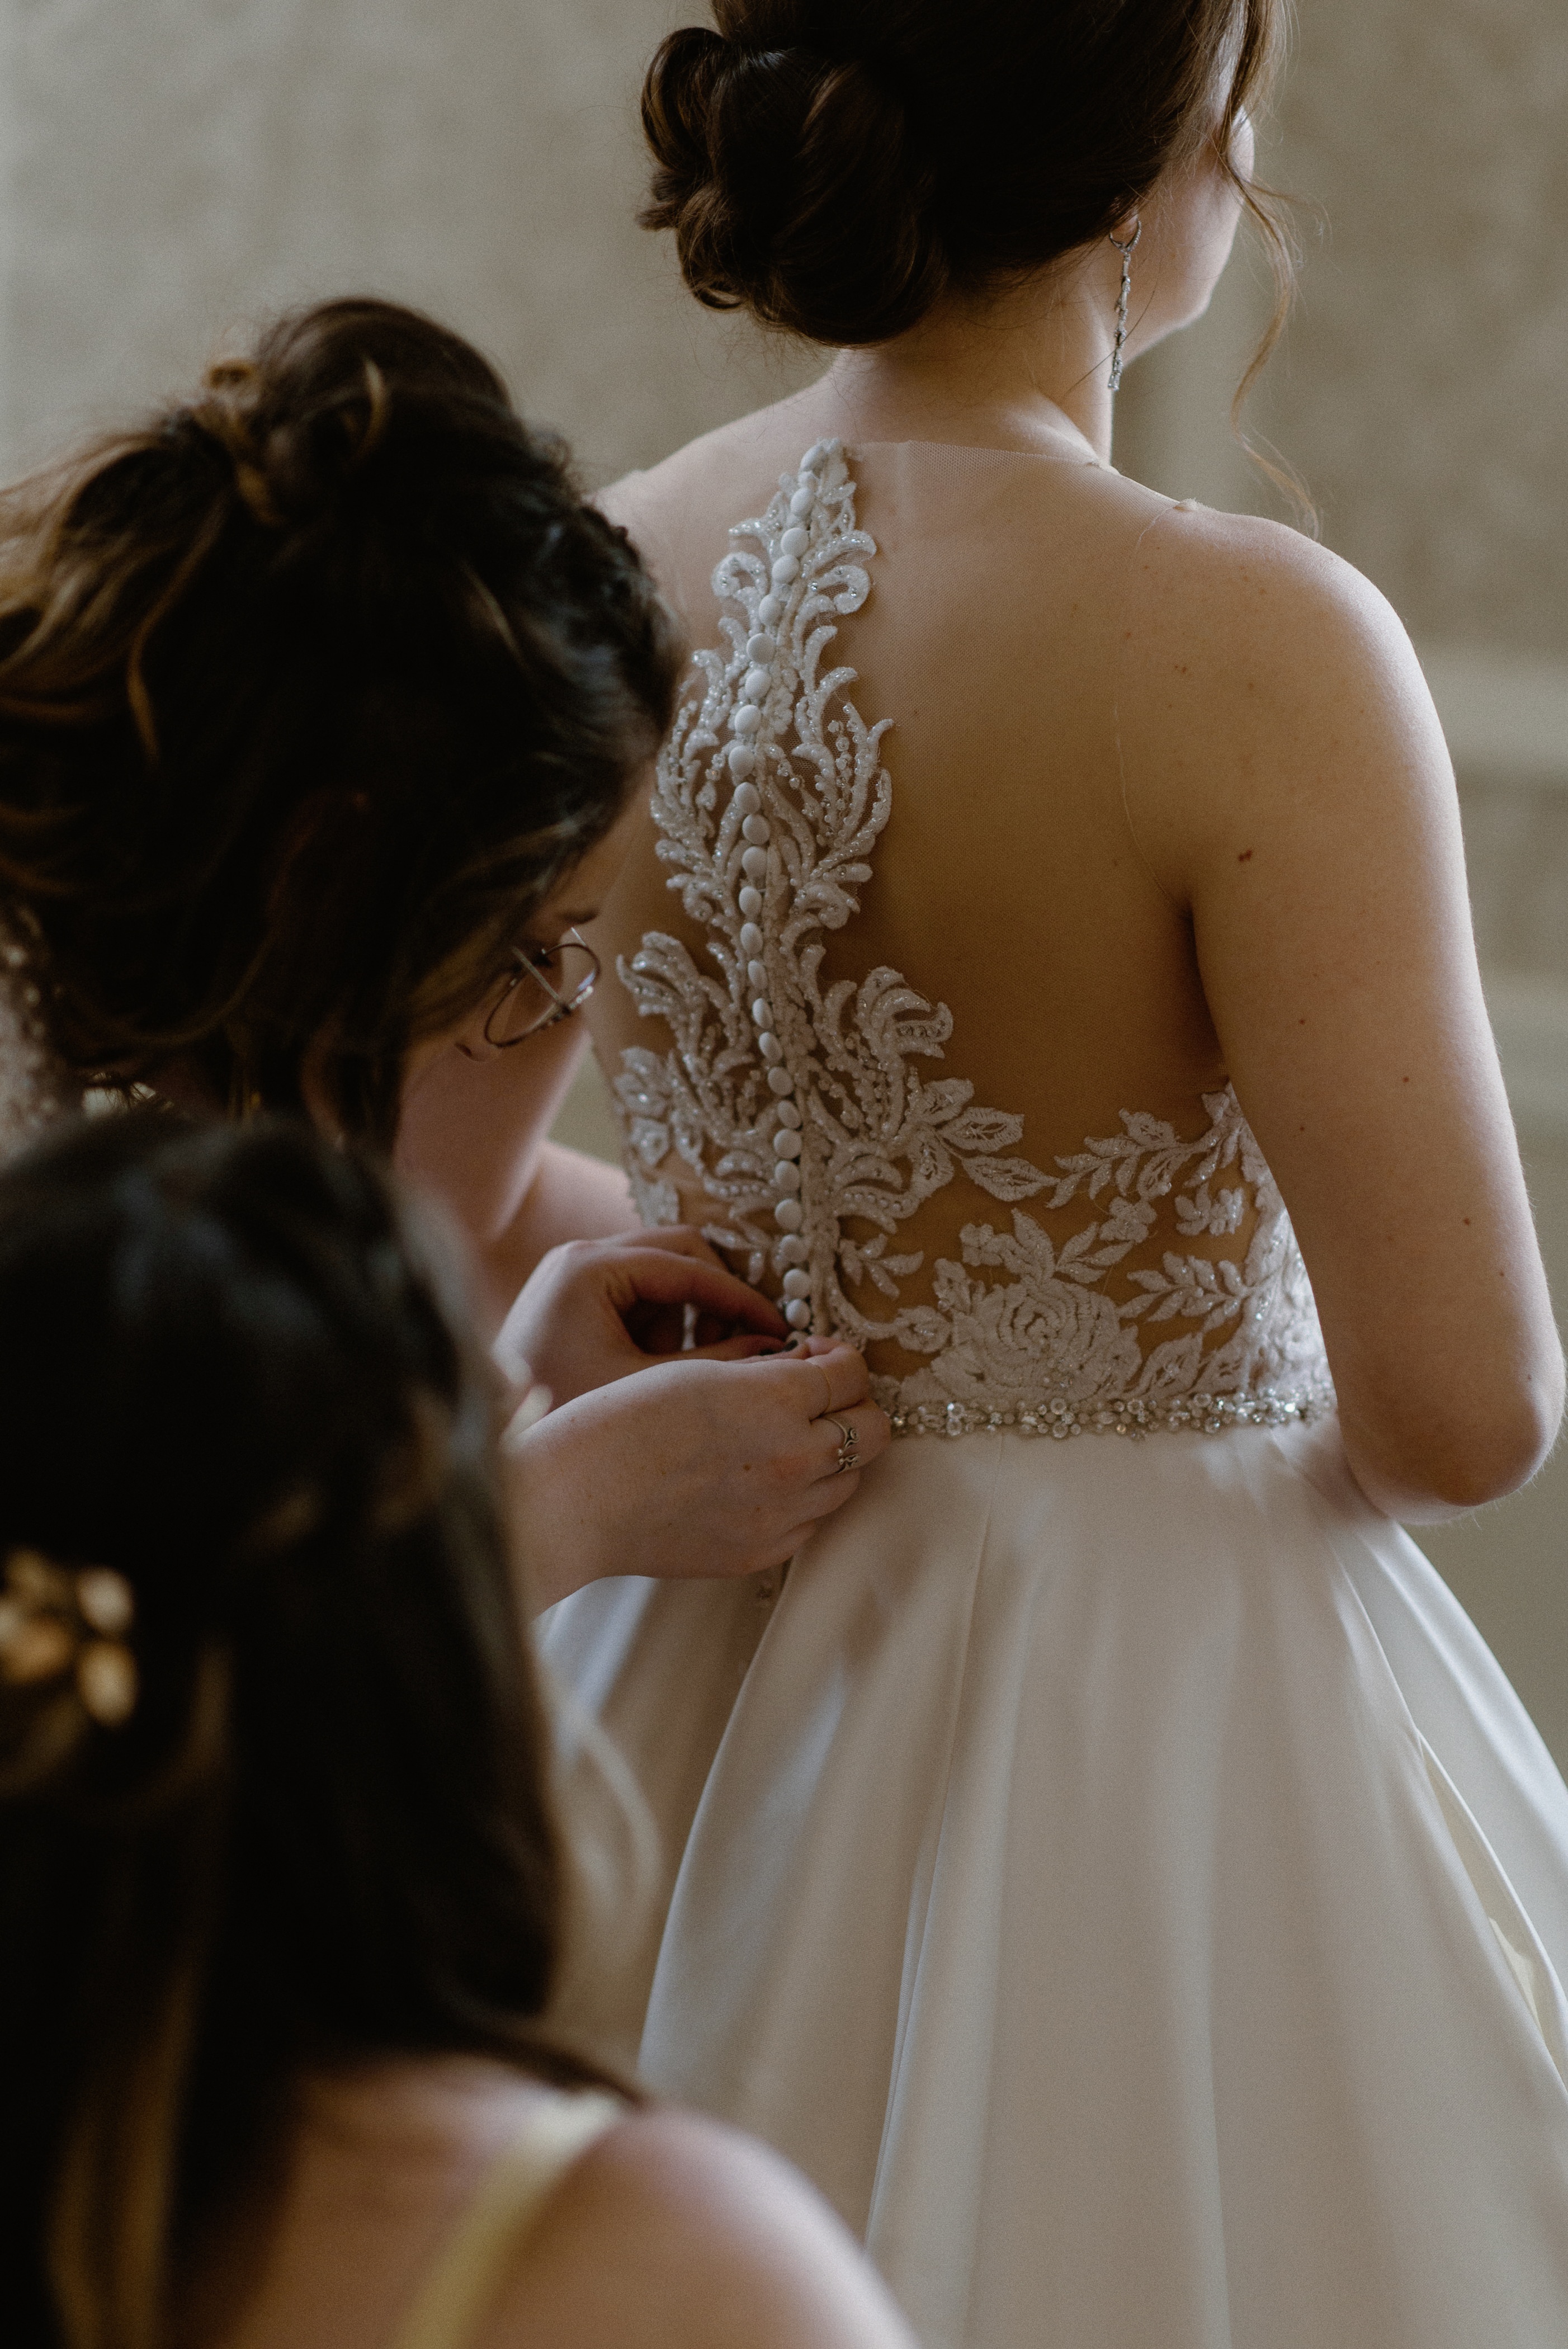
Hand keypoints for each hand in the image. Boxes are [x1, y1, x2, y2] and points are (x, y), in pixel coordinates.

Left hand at [495, 1229, 787, 1407]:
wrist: (493, 1441)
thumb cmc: (562, 1414)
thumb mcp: (645, 1387)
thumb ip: (715, 1364)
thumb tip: (774, 1347)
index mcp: (590, 1267)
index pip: (690, 1265)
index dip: (741, 1298)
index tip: (780, 1331)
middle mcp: (579, 1257)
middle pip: (679, 1253)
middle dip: (716, 1301)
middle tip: (747, 1345)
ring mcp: (574, 1276)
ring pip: (662, 1277)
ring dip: (686, 1318)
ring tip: (684, 1371)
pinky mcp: (574, 1300)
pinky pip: (637, 1298)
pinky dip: (659, 1329)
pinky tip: (655, 1372)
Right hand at [505, 1342, 890, 1606]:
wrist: (578, 1498)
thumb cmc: (622, 1420)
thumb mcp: (698, 1371)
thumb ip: (766, 1371)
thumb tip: (810, 1365)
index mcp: (778, 1401)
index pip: (852, 1373)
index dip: (839, 1357)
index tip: (816, 1355)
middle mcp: (794, 1459)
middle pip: (873, 1430)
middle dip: (853, 1405)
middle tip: (817, 1395)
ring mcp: (781, 1514)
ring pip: (849, 1480)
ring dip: (831, 1454)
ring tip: (788, 1439)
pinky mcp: (761, 1552)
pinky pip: (811, 1523)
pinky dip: (801, 1499)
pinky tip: (763, 1480)